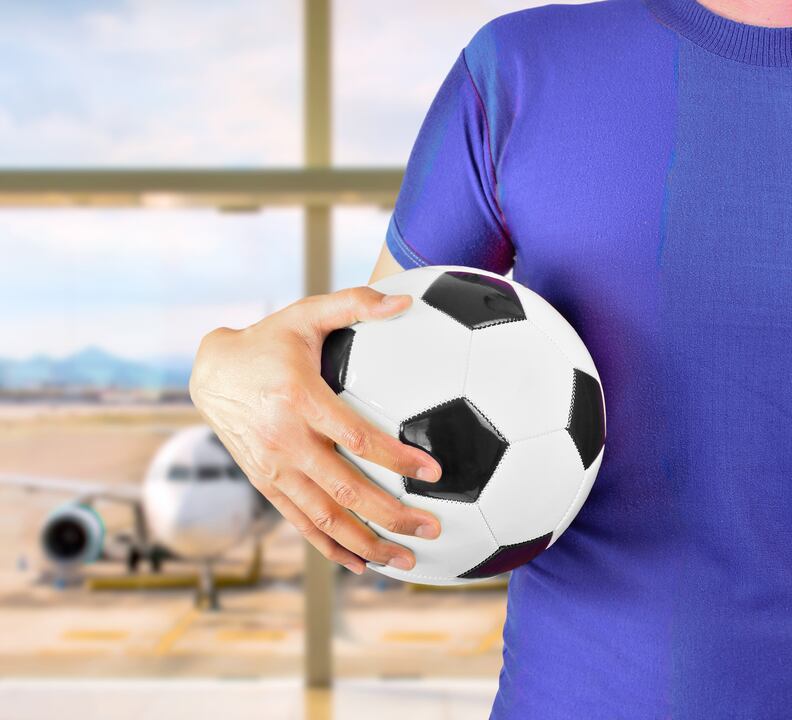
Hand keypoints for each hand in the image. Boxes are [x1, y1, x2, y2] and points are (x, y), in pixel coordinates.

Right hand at [189, 287, 442, 574]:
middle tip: (433, 529)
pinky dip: (332, 548)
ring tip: (407, 562)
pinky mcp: (266, 485)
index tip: (434, 473)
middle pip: (345, 490)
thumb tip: (405, 299)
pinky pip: (302, 524)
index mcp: (300, 400)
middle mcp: (284, 442)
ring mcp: (272, 469)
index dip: (396, 458)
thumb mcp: (307, 313)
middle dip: (391, 515)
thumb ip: (356, 303)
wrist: (210, 372)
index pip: (356, 438)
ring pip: (324, 519)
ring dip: (367, 543)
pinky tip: (365, 564)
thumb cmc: (270, 340)